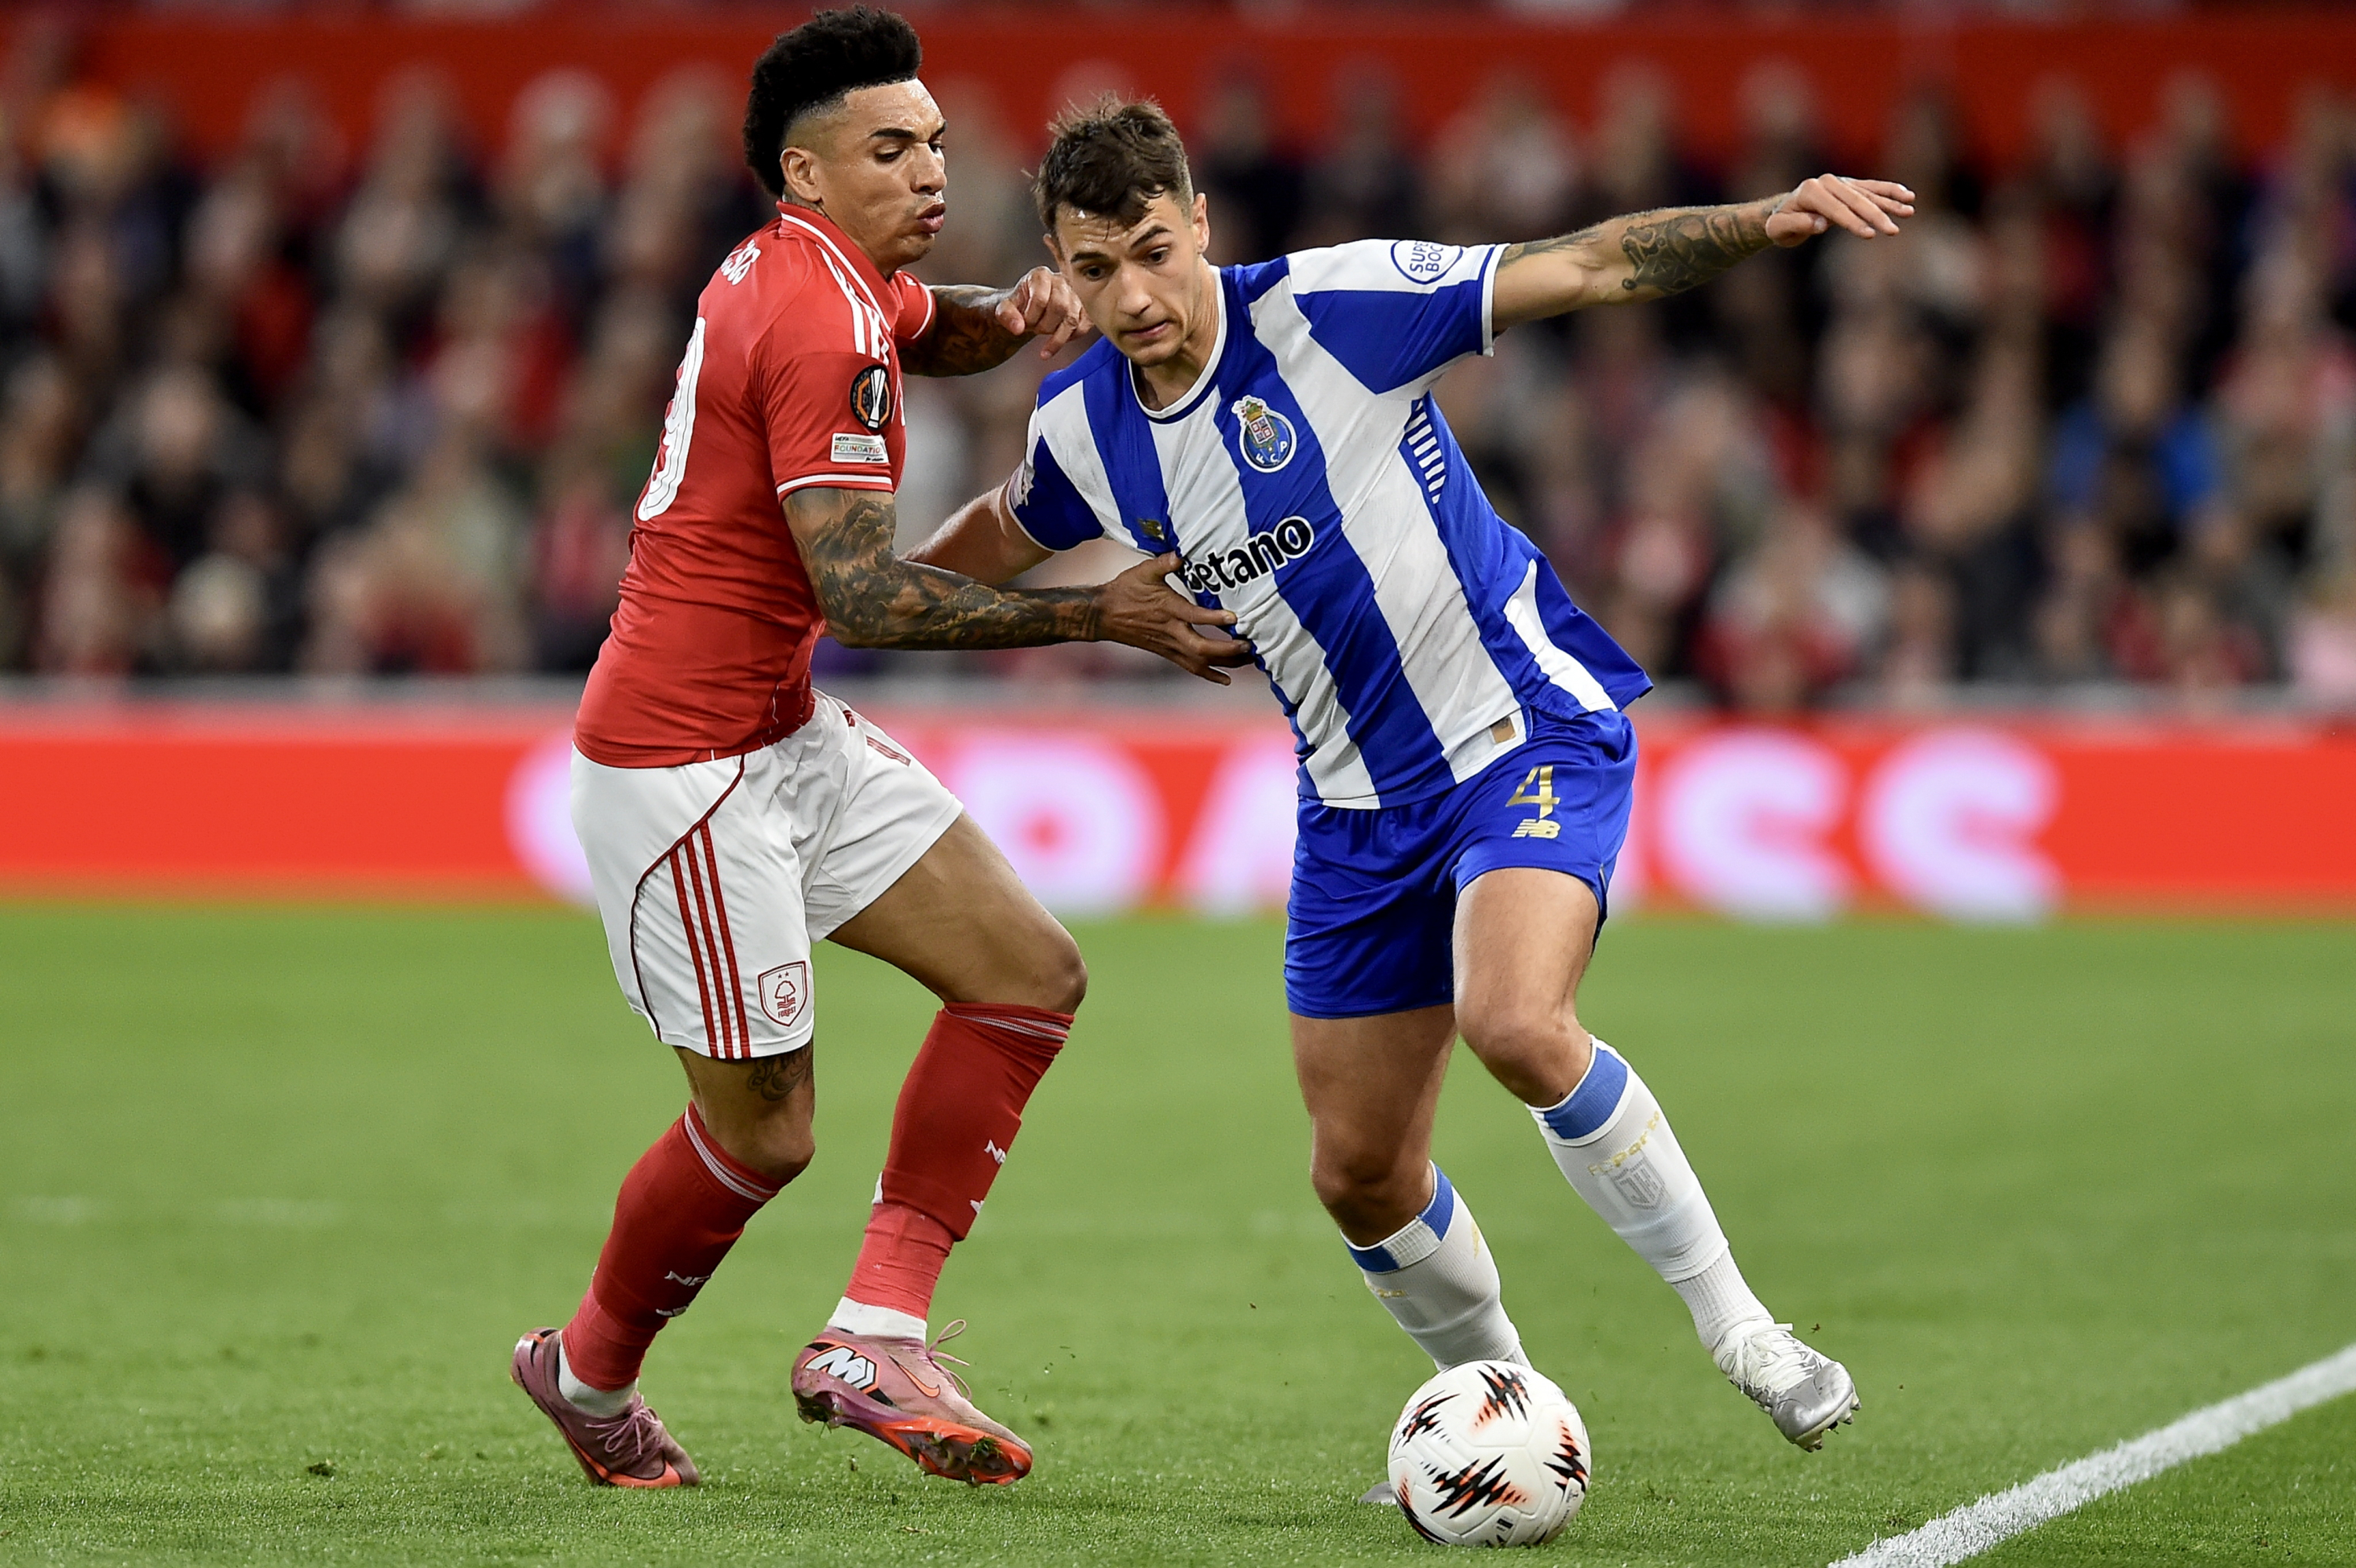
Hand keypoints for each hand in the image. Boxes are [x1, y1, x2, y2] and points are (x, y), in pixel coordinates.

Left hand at [993, 266, 1093, 358]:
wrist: (1027, 308)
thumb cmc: (1019, 305)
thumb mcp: (1004, 308)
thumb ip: (1006, 315)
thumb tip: (1018, 328)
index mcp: (1040, 275)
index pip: (1041, 298)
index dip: (1031, 317)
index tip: (1025, 322)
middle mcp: (1061, 280)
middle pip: (1060, 308)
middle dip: (1045, 326)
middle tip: (1035, 328)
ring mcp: (1076, 293)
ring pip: (1073, 319)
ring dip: (1057, 335)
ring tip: (1046, 336)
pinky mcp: (1085, 307)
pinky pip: (1084, 326)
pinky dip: (1072, 337)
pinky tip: (1060, 338)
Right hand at [1089, 552, 1253, 683]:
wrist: (1103, 615)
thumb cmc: (1125, 591)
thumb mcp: (1144, 571)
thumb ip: (1165, 563)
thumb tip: (1180, 554)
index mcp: (1168, 610)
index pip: (1195, 617)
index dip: (1215, 618)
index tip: (1235, 618)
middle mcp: (1171, 632)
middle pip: (1203, 649)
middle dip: (1228, 650)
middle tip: (1249, 646)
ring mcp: (1169, 646)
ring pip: (1200, 662)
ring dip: (1226, 663)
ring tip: (1248, 660)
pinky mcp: (1167, 653)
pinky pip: (1191, 668)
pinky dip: (1210, 674)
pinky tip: (1226, 679)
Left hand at [1765, 175, 1914, 246]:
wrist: (1781, 211)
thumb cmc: (1779, 224)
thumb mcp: (1778, 229)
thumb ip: (1796, 224)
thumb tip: (1820, 222)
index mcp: (1810, 191)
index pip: (1836, 210)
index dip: (1853, 222)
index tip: (1870, 235)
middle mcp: (1826, 182)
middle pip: (1856, 201)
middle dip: (1876, 216)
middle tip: (1893, 231)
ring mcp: (1839, 182)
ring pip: (1868, 193)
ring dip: (1890, 203)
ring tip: (1909, 211)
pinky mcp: (1849, 185)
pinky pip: (1872, 187)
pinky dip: (1889, 191)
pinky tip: (1907, 196)